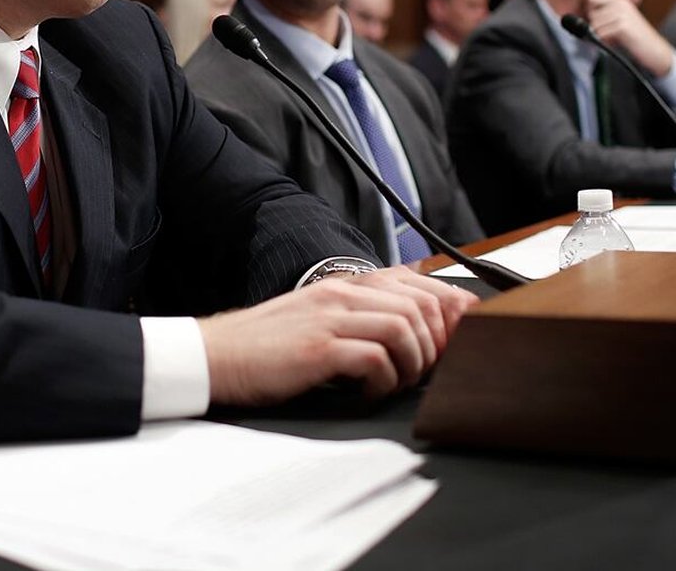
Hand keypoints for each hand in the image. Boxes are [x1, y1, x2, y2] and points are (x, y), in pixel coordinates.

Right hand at [198, 267, 477, 404]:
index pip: (419, 283)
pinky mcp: (318, 349)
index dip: (449, 311)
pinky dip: (383, 381)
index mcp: (347, 285)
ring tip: (398, 383)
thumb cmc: (268, 345)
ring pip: (404, 328)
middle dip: (437, 343)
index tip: (459, 338)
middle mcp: (343, 294)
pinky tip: (369, 393)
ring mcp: (330, 318)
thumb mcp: (321, 318)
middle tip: (428, 371)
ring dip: (414, 364)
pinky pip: (374, 358)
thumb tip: (413, 328)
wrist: (216, 355)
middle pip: (420, 305)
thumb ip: (363, 316)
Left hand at [584, 0, 672, 76]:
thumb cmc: (635, 37)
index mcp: (619, 0)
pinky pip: (601, 33)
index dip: (590, 11)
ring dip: (600, 35)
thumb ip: (604, 16)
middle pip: (591, 13)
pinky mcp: (623, 26)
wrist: (655, 49)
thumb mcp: (620, 21)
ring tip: (613, 39)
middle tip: (608, 35)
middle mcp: (620, 3)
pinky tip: (614, 43)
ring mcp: (622, 14)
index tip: (597, 22)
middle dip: (595, 27)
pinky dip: (603, 41)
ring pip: (594, 24)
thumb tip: (580, 19)